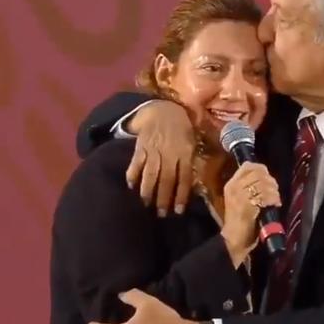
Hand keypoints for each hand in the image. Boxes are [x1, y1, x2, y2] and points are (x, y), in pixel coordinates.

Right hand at [125, 100, 195, 216]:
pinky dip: (132, 174)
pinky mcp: (141, 146)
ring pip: (151, 173)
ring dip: (148, 191)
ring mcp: (154, 150)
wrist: (163, 109)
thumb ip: (190, 159)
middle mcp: (170, 153)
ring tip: (146, 204)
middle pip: (167, 179)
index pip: (184, 178)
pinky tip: (131, 185)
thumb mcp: (192, 141)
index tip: (178, 211)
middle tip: (161, 214)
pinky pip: (136, 162)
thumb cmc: (181, 129)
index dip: (181, 195)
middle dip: (163, 198)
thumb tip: (192, 182)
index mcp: (185, 153)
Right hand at [220, 163, 281, 265]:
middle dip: (270, 181)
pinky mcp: (246, 205)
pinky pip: (264, 195)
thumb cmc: (240, 222)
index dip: (262, 169)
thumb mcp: (241, 200)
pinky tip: (275, 204)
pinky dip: (273, 199)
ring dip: (273, 191)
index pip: (248, 166)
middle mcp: (234, 187)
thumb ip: (249, 187)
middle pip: (258, 173)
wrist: (234, 240)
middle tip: (274, 191)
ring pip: (263, 183)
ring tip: (275, 200)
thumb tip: (266, 177)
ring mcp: (239, 195)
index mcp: (231, 184)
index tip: (269, 178)